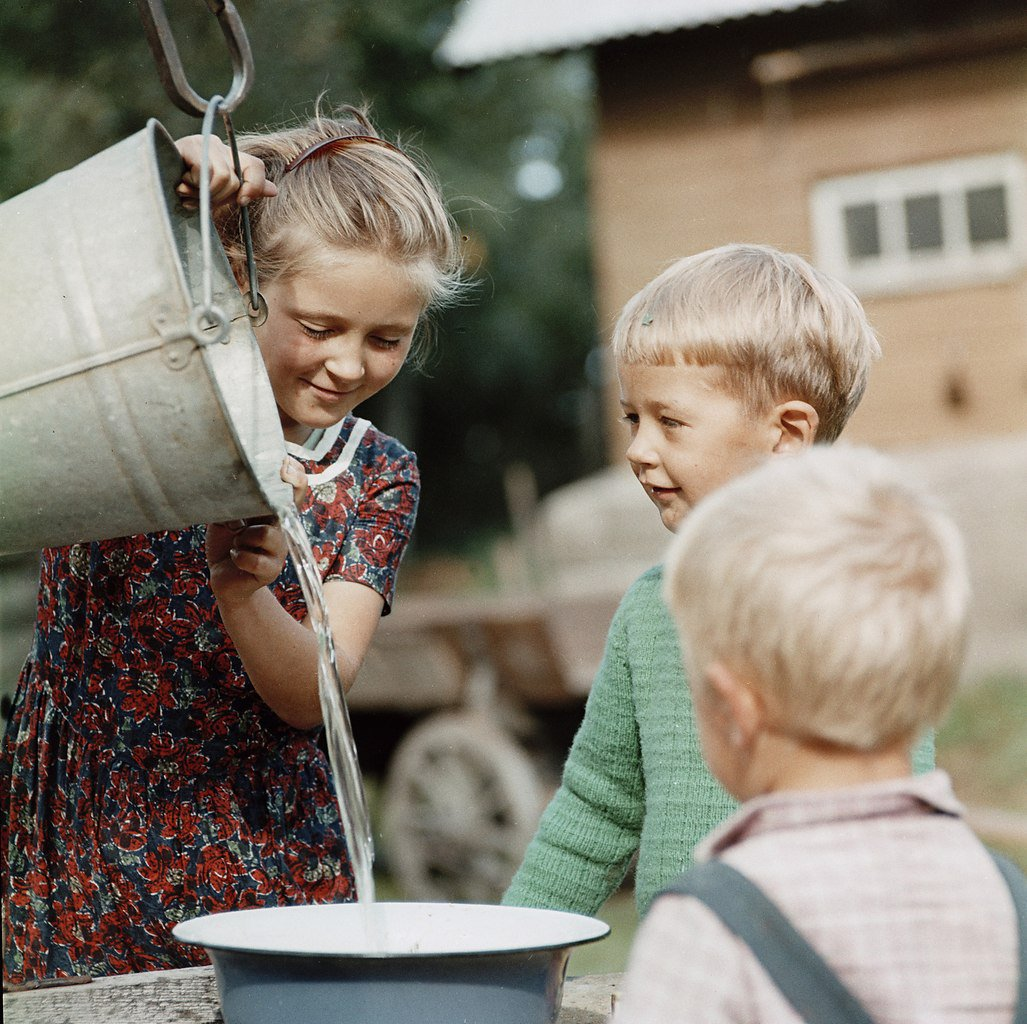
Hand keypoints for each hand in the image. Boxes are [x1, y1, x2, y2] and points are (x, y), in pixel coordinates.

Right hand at [175, 134, 277, 209]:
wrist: (155, 188)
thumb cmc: (187, 192)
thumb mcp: (220, 195)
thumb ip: (246, 190)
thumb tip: (273, 190)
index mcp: (228, 156)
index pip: (255, 166)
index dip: (254, 187)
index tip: (241, 202)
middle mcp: (217, 144)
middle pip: (236, 179)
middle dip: (218, 198)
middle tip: (200, 200)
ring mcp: (202, 143)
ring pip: (223, 177)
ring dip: (204, 195)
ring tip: (188, 195)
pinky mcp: (187, 145)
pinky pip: (205, 172)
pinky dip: (194, 187)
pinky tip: (180, 187)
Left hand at [206, 459, 307, 604]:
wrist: (224, 578)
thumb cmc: (226, 543)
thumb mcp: (226, 516)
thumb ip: (233, 499)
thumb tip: (227, 477)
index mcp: (273, 512)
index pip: (294, 488)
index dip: (295, 474)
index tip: (283, 463)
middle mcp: (281, 528)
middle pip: (290, 506)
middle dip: (277, 497)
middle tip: (260, 494)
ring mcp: (279, 550)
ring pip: (265, 533)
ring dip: (243, 536)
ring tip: (236, 541)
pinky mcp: (271, 569)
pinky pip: (253, 558)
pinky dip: (238, 556)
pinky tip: (234, 556)